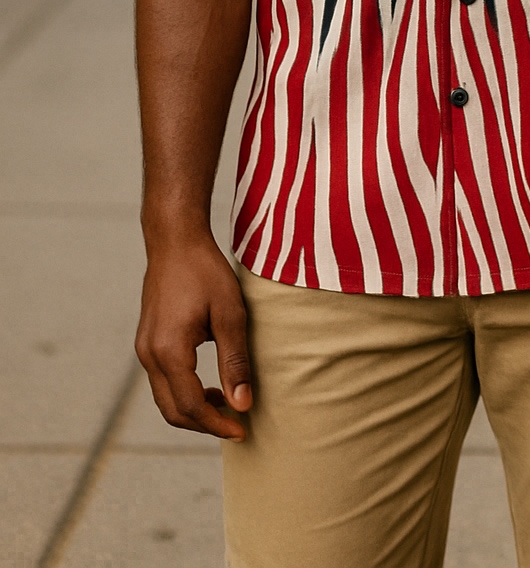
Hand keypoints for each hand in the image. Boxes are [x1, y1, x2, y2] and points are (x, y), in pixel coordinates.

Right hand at [135, 234, 251, 440]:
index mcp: (169, 351)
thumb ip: (235, 361)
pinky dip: (184, 392)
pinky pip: (162, 381)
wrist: (175, 240)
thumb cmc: (206, 271)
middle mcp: (149, 355)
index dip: (217, 424)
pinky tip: (209, 385)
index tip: (242, 430)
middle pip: (173, 410)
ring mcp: (144, 349)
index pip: (191, 406)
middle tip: (236, 423)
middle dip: (204, 424)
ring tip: (226, 404)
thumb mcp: (230, 313)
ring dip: (194, 410)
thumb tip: (242, 404)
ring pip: (165, 398)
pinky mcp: (147, 342)